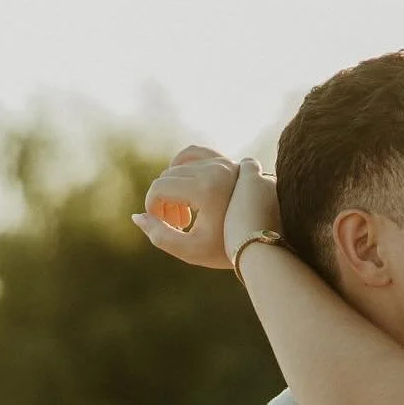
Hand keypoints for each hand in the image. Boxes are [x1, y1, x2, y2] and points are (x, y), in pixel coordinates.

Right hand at [132, 146, 277, 269]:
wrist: (267, 242)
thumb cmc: (228, 251)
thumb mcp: (190, 250)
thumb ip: (159, 236)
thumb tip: (136, 216)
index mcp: (205, 189)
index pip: (158, 189)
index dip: (153, 209)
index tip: (163, 226)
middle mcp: (214, 169)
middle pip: (167, 177)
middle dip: (164, 201)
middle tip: (178, 225)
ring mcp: (222, 162)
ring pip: (178, 166)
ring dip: (174, 187)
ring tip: (186, 212)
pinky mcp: (227, 161)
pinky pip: (195, 153)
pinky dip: (184, 166)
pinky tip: (187, 188)